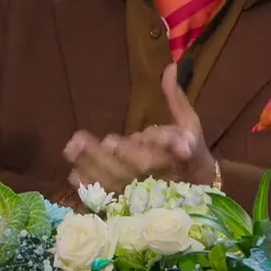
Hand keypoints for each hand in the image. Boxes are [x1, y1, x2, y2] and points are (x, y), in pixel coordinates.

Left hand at [63, 65, 217, 189]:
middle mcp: (160, 176)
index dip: (135, 148)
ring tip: (70, 150)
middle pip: (129, 169)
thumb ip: (176, 98)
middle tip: (79, 141)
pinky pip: (110, 198)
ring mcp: (144, 193)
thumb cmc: (193, 152)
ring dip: (92, 168)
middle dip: (104, 156)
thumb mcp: (190, 124)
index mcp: (176, 156)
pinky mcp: (132, 203)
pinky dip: (92, 188)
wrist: (199, 188)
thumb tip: (170, 67)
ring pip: (116, 183)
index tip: (112, 140)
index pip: (158, 152)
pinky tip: (73, 175)